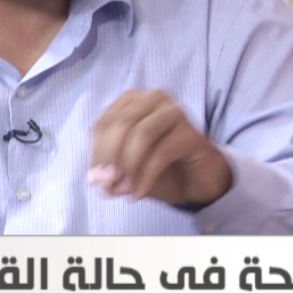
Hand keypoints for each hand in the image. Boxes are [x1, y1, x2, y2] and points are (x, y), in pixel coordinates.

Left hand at [89, 89, 231, 207]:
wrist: (196, 179)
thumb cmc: (158, 167)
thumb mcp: (126, 168)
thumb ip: (109, 171)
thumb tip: (97, 179)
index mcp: (132, 101)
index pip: (104, 123)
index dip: (96, 153)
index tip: (95, 181)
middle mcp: (154, 98)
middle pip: (122, 123)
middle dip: (110, 158)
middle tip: (107, 186)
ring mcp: (175, 112)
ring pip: (143, 133)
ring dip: (128, 166)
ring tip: (123, 190)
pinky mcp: (191, 133)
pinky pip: (162, 152)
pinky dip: (146, 176)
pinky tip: (139, 194)